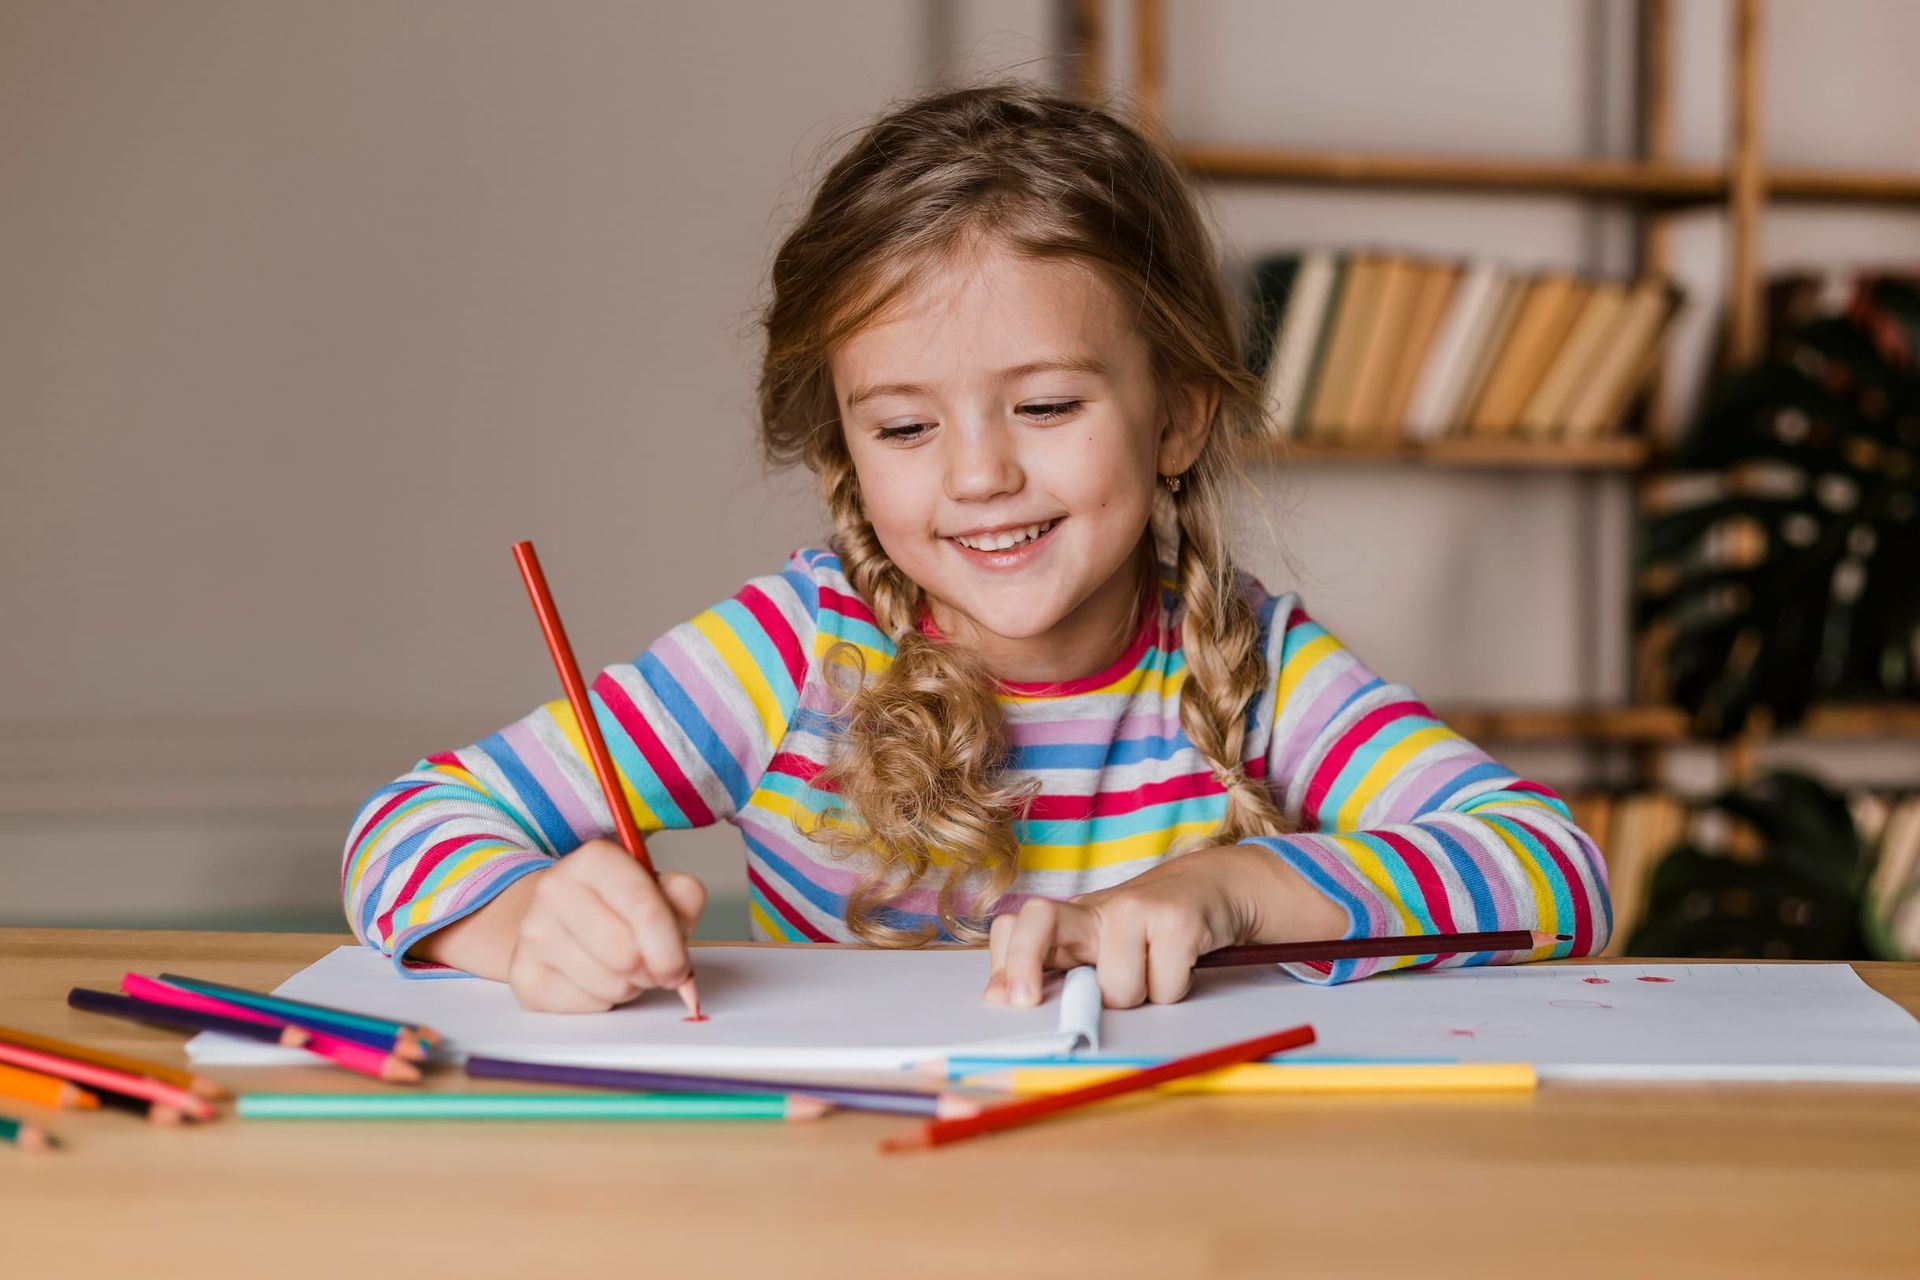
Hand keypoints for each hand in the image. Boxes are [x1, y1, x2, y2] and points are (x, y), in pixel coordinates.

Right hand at [504, 839, 706, 1012]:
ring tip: (621, 965)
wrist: (556, 920)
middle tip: (649, 963)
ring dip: (629, 985)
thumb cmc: (617, 906)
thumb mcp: (658, 889)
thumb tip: (681, 923)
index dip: (670, 947)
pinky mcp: (523, 975)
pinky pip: (588, 1005)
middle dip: (650, 969)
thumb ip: (682, 898)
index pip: (644, 908)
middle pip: (627, 955)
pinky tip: (595, 977)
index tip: (680, 968)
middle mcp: (556, 889)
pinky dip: (603, 1000)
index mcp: (595, 859)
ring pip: (611, 984)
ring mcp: (533, 933)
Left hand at [983, 845, 1260, 1009]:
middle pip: (1038, 921)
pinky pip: (1163, 988)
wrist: (1214, 888)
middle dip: (1024, 964)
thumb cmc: (1151, 931)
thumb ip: (1060, 970)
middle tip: (1029, 1003)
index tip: (1006, 999)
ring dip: (1137, 999)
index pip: (1020, 924)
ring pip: (1116, 987)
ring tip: (1151, 978)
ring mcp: (1136, 909)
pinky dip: (1173, 991)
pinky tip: (1179, 969)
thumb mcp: (1104, 948)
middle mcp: (1097, 909)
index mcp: (1073, 920)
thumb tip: (999, 996)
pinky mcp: (1176, 920)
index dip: (1007, 960)